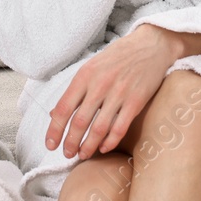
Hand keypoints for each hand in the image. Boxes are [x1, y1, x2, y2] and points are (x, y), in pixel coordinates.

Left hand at [45, 25, 184, 158]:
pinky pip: (120, 128)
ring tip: (83, 154)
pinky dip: (110, 142)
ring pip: (98, 128)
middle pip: (79, 122)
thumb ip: (76, 90)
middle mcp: (100, 85)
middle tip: (67, 154)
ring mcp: (119, 93)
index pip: (64, 108)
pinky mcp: (136, 101)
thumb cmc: (118, 57)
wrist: (150, 45)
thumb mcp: (92, 67)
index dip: (55, 129)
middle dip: (70, 142)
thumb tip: (55, 114)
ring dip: (88, 146)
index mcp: (85, 75)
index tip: (50, 144)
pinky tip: (104, 148)